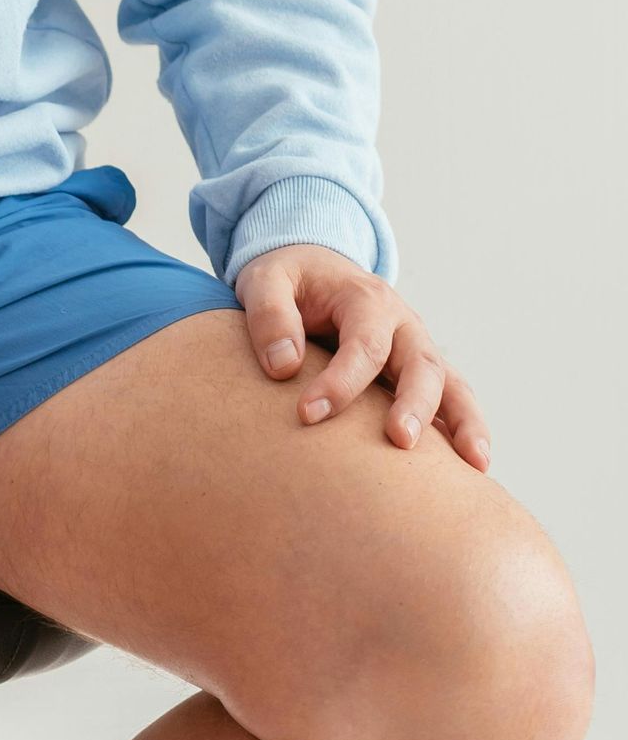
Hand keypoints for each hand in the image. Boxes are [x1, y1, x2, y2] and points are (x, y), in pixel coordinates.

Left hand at [235, 241, 490, 469]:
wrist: (311, 269)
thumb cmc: (287, 280)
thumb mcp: (265, 280)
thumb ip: (269, 316)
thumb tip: (283, 367)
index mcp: (366, 298)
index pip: (364, 344)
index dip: (340, 382)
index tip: (307, 414)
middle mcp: (402, 324)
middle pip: (421, 364)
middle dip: (414, 403)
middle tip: (399, 440)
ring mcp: (415, 349)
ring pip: (451, 384)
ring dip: (463, 422)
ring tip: (474, 466)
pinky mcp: (417, 373)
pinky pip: (452, 400)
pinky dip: (464, 429)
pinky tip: (473, 470)